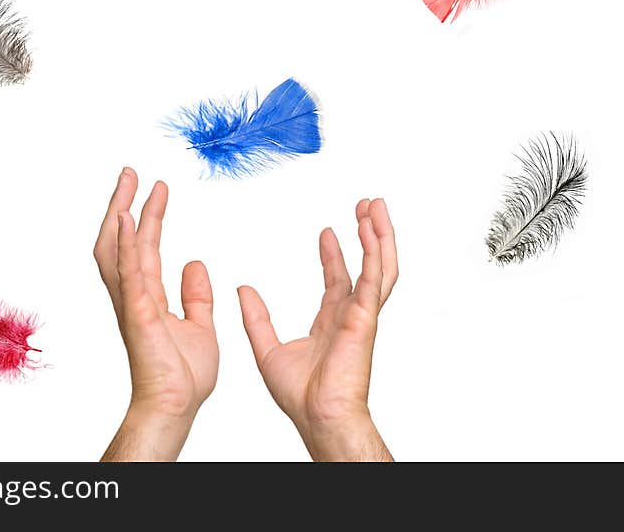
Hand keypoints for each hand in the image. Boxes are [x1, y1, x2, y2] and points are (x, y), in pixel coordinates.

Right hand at [95, 168, 217, 460]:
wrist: (177, 405)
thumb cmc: (183, 376)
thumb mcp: (200, 324)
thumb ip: (196, 295)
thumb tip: (196, 265)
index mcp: (148, 296)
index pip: (143, 246)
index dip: (147, 216)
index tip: (155, 188)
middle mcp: (134, 295)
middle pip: (120, 240)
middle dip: (123, 204)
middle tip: (132, 173)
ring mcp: (133, 303)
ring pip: (117, 250)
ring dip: (120, 215)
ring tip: (128, 184)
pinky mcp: (139, 313)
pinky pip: (128, 272)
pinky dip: (125, 244)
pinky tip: (126, 220)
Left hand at [238, 198, 397, 460]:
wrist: (317, 415)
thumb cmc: (300, 396)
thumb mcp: (267, 349)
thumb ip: (256, 318)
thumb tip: (243, 291)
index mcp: (332, 321)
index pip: (337, 279)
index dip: (333, 254)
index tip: (327, 231)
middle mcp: (351, 314)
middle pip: (367, 265)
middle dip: (368, 234)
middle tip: (365, 207)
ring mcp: (362, 314)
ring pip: (379, 265)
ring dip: (380, 235)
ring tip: (375, 207)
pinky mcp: (366, 317)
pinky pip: (374, 278)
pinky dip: (376, 252)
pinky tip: (372, 230)